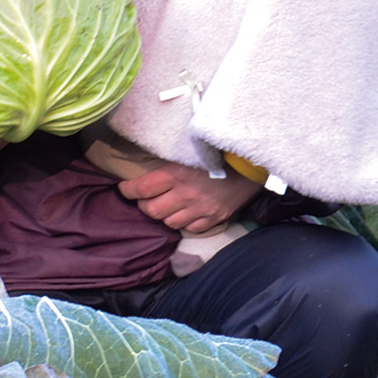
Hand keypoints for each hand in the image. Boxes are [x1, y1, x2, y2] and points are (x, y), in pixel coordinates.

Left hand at [118, 162, 261, 232]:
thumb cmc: (218, 151)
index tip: (124, 188)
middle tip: (144, 199)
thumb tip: (149, 162)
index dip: (128, 190)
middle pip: (152, 210)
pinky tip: (184, 213)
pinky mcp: (215, 218)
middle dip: (143, 205)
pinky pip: (191, 228)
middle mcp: (186, 194)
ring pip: (169, 222)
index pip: (142, 188)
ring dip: (163, 215)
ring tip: (164, 206)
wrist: (252, 162)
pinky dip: (184, 222)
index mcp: (177, 173)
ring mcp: (201, 209)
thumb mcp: (190, 149)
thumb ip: (171, 160)